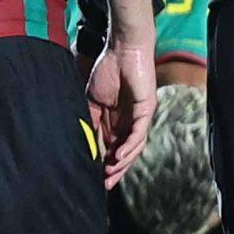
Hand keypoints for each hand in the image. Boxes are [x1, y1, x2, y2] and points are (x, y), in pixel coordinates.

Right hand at [88, 37, 157, 187]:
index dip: (105, 162)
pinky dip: (130, 146)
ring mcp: (140, 117)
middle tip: (105, 184)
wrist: (122, 49)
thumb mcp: (93, 101)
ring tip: (110, 172)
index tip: (94, 177)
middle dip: (116, 169)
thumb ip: (91, 122)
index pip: (112, 147)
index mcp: (117, 121)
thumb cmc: (108, 70)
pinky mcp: (146, 110)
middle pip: (125, 152)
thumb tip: (86, 144)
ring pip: (134, 147)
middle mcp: (130, 122)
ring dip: (122, 162)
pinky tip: (119, 155)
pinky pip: (139, 133)